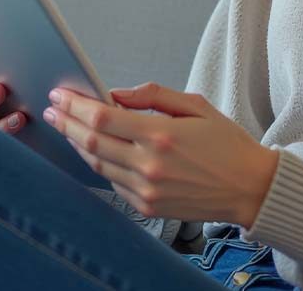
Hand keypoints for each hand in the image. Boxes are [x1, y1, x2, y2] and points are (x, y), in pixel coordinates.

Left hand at [42, 81, 278, 227]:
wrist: (250, 189)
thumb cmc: (226, 143)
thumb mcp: (196, 106)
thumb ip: (153, 96)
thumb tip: (116, 94)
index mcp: (160, 135)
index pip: (102, 117)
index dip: (75, 105)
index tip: (60, 94)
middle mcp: (149, 165)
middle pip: (91, 141)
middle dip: (66, 123)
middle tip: (52, 109)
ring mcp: (146, 190)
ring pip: (96, 164)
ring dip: (76, 143)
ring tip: (65, 127)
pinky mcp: (147, 207)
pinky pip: (112, 182)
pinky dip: (98, 163)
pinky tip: (92, 149)